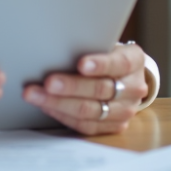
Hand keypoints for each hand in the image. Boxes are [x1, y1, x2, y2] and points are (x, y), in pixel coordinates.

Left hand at [22, 42, 147, 135]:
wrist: (124, 76)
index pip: (119, 63)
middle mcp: (134, 88)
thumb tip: (56, 47)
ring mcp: (125, 110)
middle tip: (47, 82)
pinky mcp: (114, 126)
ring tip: (36, 95)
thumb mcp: (104, 44)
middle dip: (71, 86)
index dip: (100, 64)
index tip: (80, 63)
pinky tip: (46, 107)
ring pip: (90, 110)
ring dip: (58, 103)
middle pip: (101, 89)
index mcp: (134, 61)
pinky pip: (86, 125)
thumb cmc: (106, 55)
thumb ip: (89, 46)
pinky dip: (63, 115)